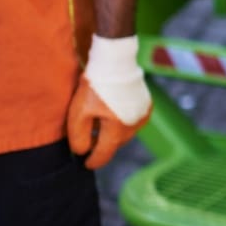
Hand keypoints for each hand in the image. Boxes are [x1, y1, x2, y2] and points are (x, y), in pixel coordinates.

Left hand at [67, 34, 151, 168]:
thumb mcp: (78, 112)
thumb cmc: (95, 86)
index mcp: (117, 131)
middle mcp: (134, 127)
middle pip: (115, 144)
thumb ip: (78, 137)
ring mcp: (142, 117)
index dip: (93, 162)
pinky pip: (133, 122)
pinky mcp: (147, 107)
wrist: (115, 61)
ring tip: (99, 121)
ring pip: (125, 134)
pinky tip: (112, 111)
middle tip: (88, 138)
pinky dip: (122, 122)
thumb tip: (82, 152)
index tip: (85, 164)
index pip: (104, 155)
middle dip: (102, 144)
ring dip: (112, 133)